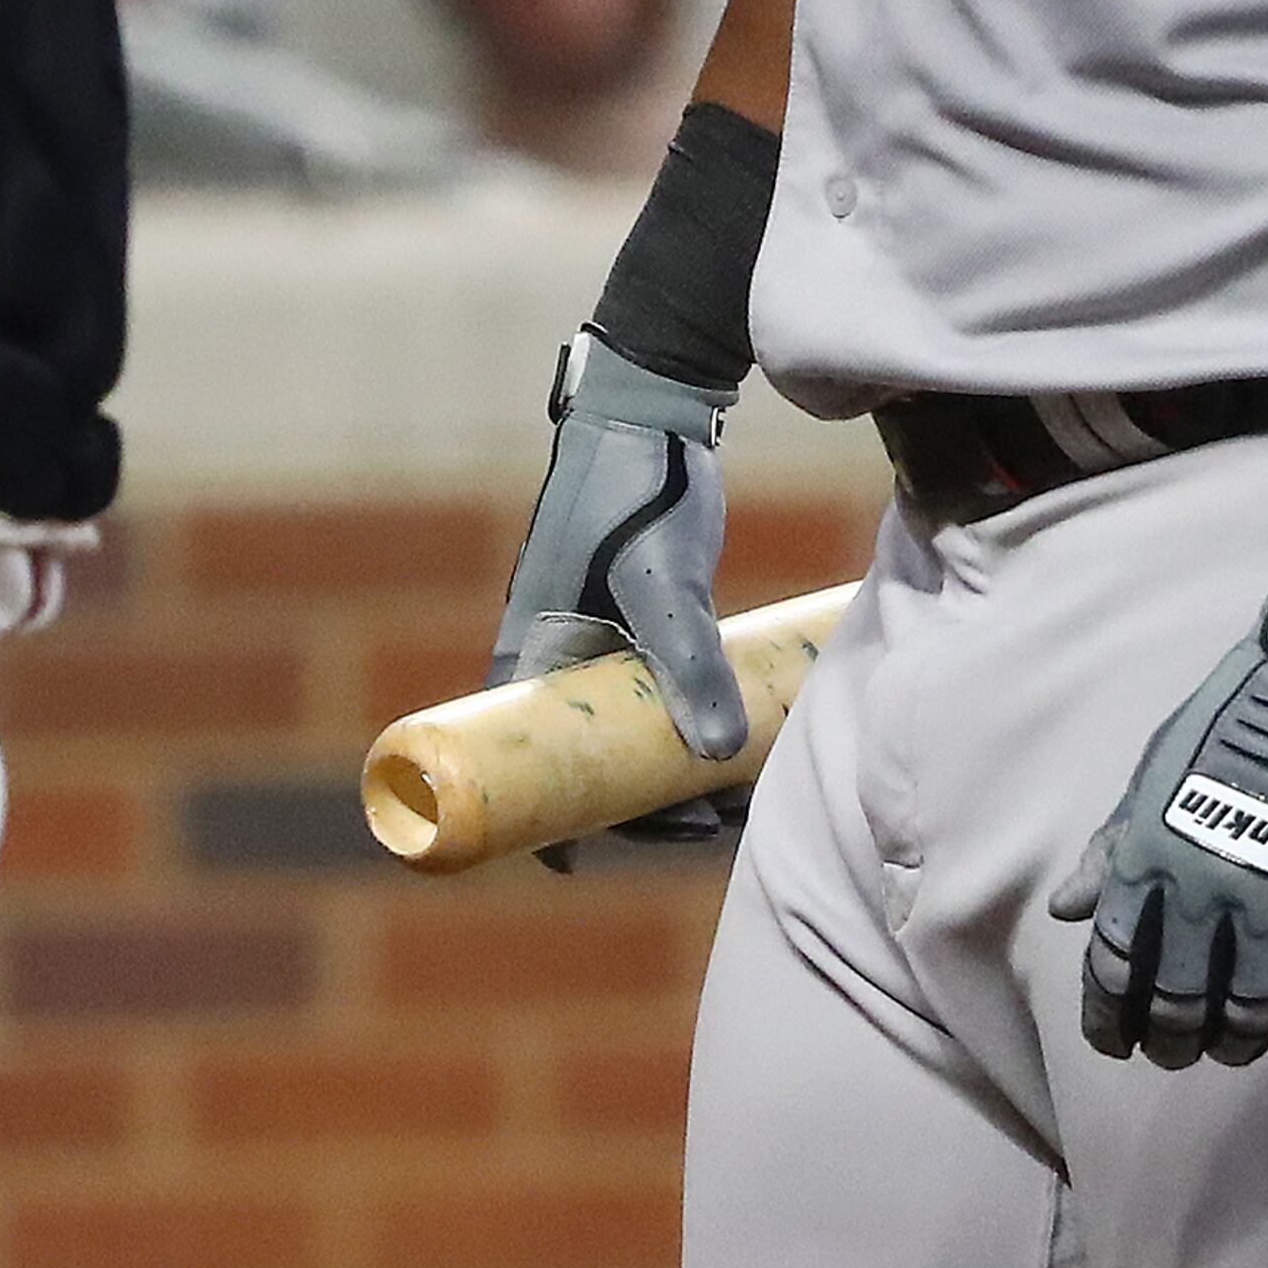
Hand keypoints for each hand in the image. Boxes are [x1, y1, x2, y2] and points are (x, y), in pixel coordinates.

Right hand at [488, 335, 746, 811]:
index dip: (551, 822)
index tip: (595, 861)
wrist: (655, 406)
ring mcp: (598, 642)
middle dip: (640, 807)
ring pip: (628, 735)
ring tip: (738, 795)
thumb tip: (721, 756)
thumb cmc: (637, 486)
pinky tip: (743, 748)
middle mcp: (557, 657)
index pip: (523, 764)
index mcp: (532, 654)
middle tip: (709, 824)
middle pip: (585, 762)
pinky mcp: (640, 625)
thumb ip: (689, 659)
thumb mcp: (661, 579)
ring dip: (673, 774)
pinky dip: (690, 730)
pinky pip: (658, 699)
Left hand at [1050, 580, 1267, 1069]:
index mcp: (1150, 857)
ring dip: (1237, 1040)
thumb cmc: (1224, 722)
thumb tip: (1066, 912)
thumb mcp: (1151, 775)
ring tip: (1230, 1047)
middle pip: (1180, 1003)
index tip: (1113, 1042)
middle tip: (1170, 1056)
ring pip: (1253, 1012)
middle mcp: (1208, 890)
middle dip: (1169, 1043)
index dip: (1108, 1015)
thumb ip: (1111, 849)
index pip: (1114, 965)